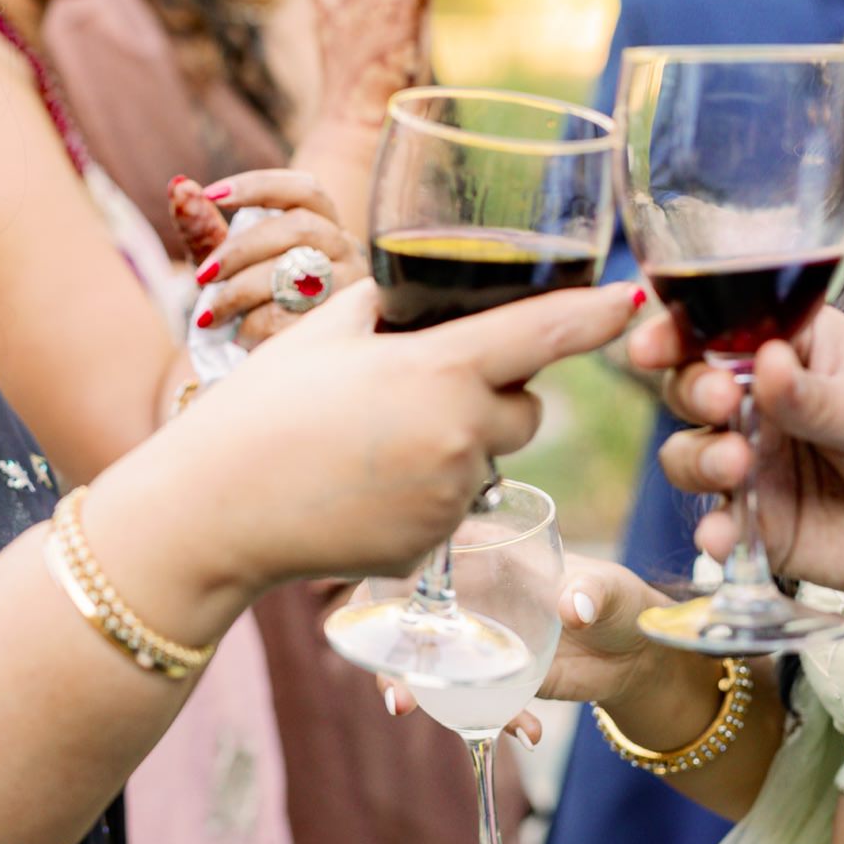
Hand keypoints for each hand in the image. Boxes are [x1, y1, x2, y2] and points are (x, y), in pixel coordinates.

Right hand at [91, 279, 640, 598]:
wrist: (211, 510)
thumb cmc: (260, 410)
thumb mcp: (323, 336)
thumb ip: (384, 307)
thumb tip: (413, 295)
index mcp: (440, 372)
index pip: (543, 332)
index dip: (594, 313)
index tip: (632, 298)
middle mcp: (460, 438)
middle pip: (528, 410)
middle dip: (497, 396)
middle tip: (424, 389)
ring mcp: (449, 502)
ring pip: (488, 461)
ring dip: (457, 446)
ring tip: (373, 443)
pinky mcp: (431, 548)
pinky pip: (452, 508)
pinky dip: (424, 494)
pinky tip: (362, 488)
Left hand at [170, 170, 369, 346]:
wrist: (285, 360)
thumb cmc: (254, 296)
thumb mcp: (227, 261)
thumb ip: (204, 225)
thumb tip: (178, 186)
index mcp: (322, 222)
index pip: (304, 188)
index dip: (259, 186)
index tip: (212, 195)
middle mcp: (345, 248)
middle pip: (298, 228)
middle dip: (241, 249)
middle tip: (202, 276)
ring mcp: (350, 287)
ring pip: (298, 275)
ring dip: (242, 291)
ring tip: (208, 315)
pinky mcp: (340, 326)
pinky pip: (294, 319)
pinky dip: (256, 325)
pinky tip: (238, 335)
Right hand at [379, 556, 681, 747]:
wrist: (634, 654)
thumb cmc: (616, 599)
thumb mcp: (608, 589)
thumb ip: (592, 591)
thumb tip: (573, 607)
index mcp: (483, 552)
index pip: (420, 554)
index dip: (386, 577)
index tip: (376, 611)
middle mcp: (467, 593)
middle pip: (403, 615)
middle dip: (387, 655)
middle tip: (397, 696)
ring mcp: (473, 638)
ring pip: (425, 662)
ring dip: (421, 696)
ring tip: (454, 724)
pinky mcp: (490, 676)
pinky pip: (468, 699)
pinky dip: (490, 722)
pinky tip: (530, 732)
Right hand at [631, 306, 843, 623]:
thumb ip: (816, 395)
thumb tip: (762, 363)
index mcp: (794, 350)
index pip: (718, 328)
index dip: (676, 332)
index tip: (655, 347)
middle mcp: (765, 404)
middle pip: (689, 388)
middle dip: (690, 395)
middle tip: (722, 407)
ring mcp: (760, 466)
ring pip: (689, 455)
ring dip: (697, 460)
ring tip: (735, 471)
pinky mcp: (765, 527)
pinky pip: (718, 526)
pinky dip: (712, 532)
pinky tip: (723, 537)